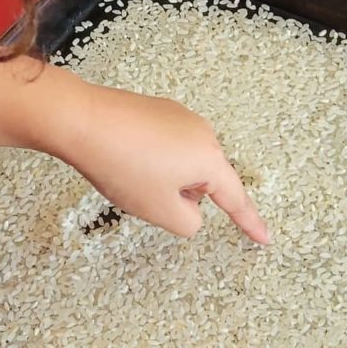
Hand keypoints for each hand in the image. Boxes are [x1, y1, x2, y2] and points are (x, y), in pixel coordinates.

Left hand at [0, 53, 269, 244]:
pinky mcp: (153, 109)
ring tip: (129, 174)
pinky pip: (162, 145)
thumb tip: (191, 207)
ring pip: (181, 163)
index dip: (249, 222)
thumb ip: (189, 222)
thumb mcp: (161, 211)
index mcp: (210, 158)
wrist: (82, 120)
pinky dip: (149, 160)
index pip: (235, 198)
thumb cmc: (123, 164)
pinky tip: (123, 158)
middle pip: (203, 179)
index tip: (264, 238)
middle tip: (148, 196)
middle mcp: (200, 131)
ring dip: (163, 177)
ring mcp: (176, 115)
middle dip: (182, 195)